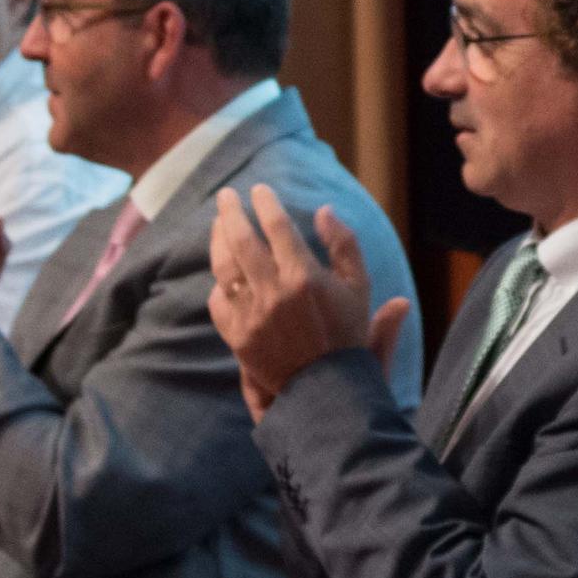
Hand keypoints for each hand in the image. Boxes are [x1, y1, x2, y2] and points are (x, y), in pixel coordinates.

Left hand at [205, 184, 410, 417]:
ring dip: (218, 240)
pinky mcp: (237, 336)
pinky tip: (223, 274)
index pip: (277, 226)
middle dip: (231, 212)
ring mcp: (251, 315)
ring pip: (224, 267)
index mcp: (304, 276)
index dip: (266, 203)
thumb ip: (344, 245)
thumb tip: (324, 211)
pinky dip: (220, 284)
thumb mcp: (359, 287)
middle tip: (226, 196)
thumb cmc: (347, 334)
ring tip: (218, 224)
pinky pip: (219, 301)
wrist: (327, 388)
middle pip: (242, 239)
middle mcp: (273, 292)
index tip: (260, 190)